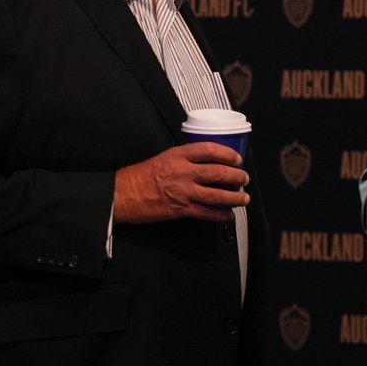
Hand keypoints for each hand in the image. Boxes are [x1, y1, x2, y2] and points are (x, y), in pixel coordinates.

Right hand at [113, 143, 247, 225]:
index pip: (210, 150)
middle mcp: (183, 172)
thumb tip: (206, 162)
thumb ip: (184, 159)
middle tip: (244, 178)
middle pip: (218, 172)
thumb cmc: (140, 176)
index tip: (237, 158)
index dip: (227, 153)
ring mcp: (184, 192)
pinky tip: (228, 215)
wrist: (123, 195)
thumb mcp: (163, 158)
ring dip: (234, 197)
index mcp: (178, 156)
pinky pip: (206, 213)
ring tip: (243, 198)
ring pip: (217, 195)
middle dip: (236, 176)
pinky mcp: (181, 209)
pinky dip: (220, 215)